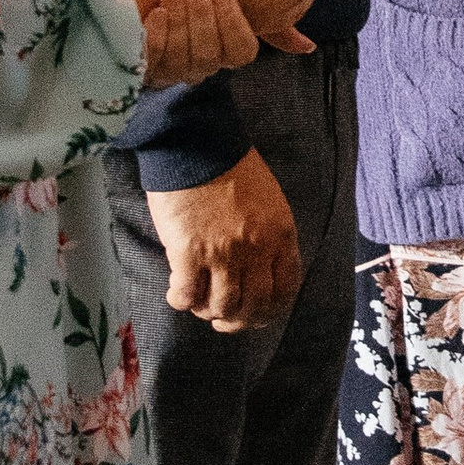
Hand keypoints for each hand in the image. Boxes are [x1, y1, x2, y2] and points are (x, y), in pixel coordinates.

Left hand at [140, 0, 257, 89]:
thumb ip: (262, 10)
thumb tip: (309, 39)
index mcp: (223, 50)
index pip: (242, 51)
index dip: (233, 22)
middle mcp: (198, 66)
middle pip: (210, 54)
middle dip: (202, 14)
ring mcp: (169, 71)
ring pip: (183, 58)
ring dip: (181, 19)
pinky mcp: (141, 69)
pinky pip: (155, 61)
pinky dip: (159, 36)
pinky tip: (157, 12)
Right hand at [147, 151, 302, 331]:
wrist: (196, 144)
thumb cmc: (231, 166)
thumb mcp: (269, 201)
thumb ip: (269, 236)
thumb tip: (259, 268)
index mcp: (281, 236)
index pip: (286, 290)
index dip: (271, 311)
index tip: (256, 315)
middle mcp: (256, 250)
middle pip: (254, 306)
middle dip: (239, 321)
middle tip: (223, 320)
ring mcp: (222, 254)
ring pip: (222, 306)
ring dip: (209, 312)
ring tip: (199, 305)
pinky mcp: (188, 252)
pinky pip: (187, 294)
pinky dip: (182, 301)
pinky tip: (177, 294)